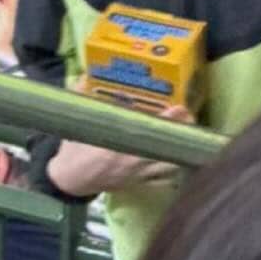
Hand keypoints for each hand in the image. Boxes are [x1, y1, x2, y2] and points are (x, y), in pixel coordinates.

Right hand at [46, 104, 192, 195]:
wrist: (70, 180)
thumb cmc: (73, 151)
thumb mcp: (75, 123)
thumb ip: (80, 98)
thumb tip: (82, 75)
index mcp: (116, 145)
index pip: (147, 131)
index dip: (167, 120)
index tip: (180, 107)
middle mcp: (132, 161)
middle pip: (166, 150)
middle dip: (182, 136)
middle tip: (190, 119)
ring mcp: (137, 175)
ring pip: (169, 167)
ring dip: (181, 153)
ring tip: (190, 138)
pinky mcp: (138, 184)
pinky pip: (161, 180)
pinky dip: (172, 171)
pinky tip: (178, 161)